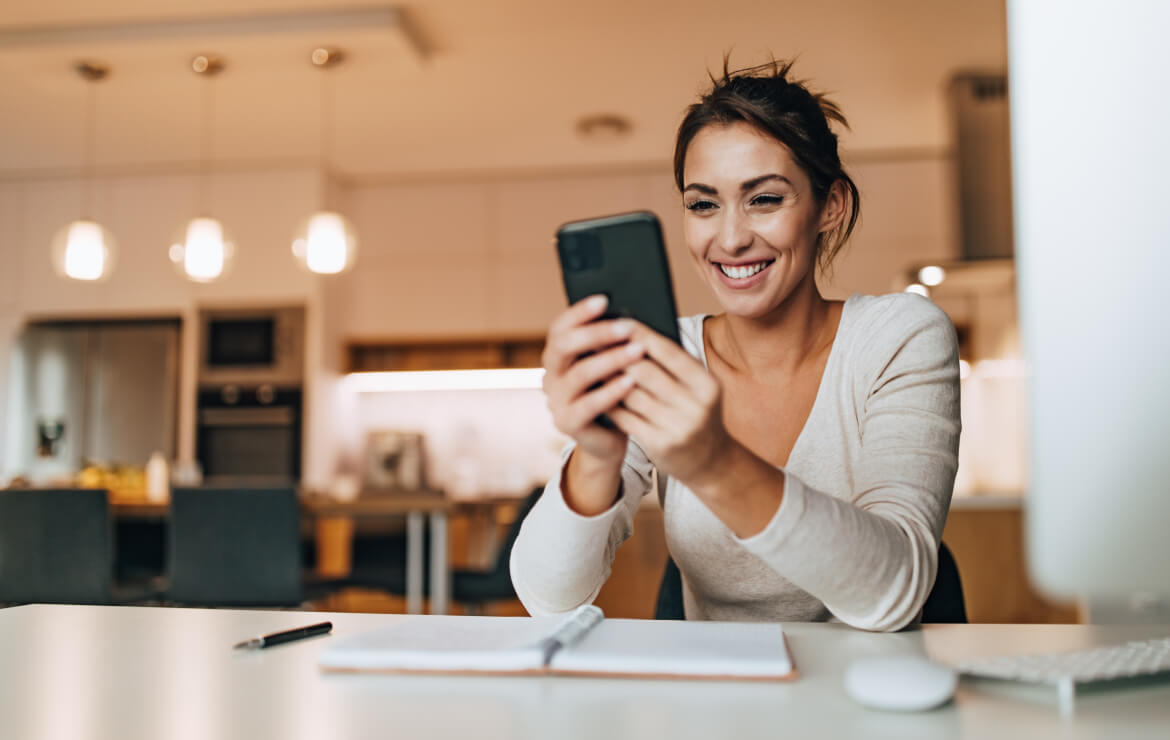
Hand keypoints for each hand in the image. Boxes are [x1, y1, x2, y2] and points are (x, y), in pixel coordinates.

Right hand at [542, 295, 643, 463]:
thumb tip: (632, 313)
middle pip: (563, 346)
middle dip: (595, 333)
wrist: (610, 439)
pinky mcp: (566, 424)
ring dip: (610, 359)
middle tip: (627, 326)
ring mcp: (556, 401)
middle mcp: (551, 376)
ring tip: (638, 350)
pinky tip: (631, 382)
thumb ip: (612, 344)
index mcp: (557, 357)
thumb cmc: (615, 394)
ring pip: (579, 374)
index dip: (579, 312)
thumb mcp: (612, 365)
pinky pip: (588, 405)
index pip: (559, 328)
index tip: (604, 299)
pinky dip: (610, 391)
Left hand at [607, 324, 732, 488]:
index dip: (641, 334)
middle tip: (594, 339)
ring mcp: (678, 428)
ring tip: (590, 362)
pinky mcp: (660, 445)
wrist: (709, 460)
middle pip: (645, 372)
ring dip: (608, 377)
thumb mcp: (696, 388)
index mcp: (706, 384)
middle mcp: (696, 406)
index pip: (669, 352)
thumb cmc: (694, 411)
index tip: (618, 321)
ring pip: (631, 395)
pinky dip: (609, 402)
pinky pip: (625, 417)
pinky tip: (595, 391)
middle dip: (617, 354)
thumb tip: (632, 332)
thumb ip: (672, 364)